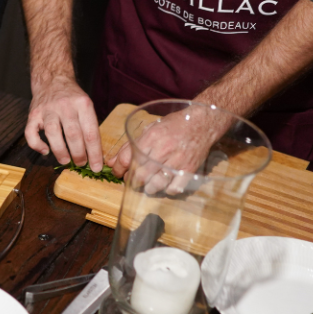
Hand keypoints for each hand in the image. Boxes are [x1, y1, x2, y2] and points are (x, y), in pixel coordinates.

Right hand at [25, 76, 102, 171]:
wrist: (52, 79)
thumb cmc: (72, 98)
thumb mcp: (86, 106)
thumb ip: (89, 126)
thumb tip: (94, 155)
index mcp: (83, 104)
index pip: (91, 133)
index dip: (94, 153)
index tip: (96, 167)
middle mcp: (65, 105)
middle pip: (73, 134)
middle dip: (78, 154)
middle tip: (81, 164)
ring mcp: (47, 109)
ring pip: (53, 133)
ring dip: (60, 151)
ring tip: (65, 161)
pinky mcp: (33, 114)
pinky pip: (31, 133)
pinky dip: (37, 145)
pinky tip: (45, 151)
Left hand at [108, 105, 227, 194]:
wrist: (202, 123)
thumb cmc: (173, 125)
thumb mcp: (149, 130)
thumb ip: (129, 146)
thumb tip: (111, 162)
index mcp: (151, 138)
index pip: (127, 158)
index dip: (119, 169)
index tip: (118, 173)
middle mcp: (163, 150)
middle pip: (140, 174)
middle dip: (132, 180)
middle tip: (133, 180)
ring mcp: (177, 161)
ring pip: (156, 184)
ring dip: (148, 188)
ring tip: (148, 185)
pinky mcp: (189, 170)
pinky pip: (174, 188)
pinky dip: (167, 190)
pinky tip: (165, 185)